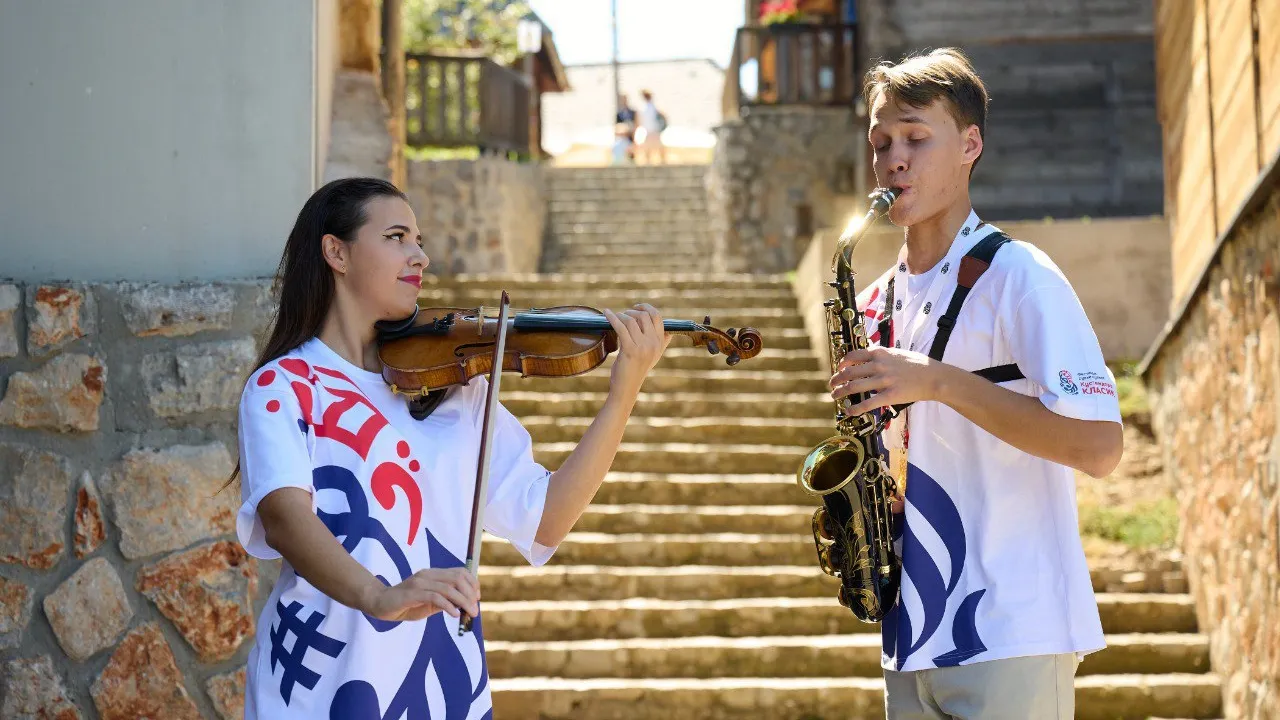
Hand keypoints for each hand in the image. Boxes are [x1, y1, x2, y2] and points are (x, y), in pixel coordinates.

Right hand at [360, 567, 479, 621]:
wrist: (379, 604)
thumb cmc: (405, 605)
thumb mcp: (429, 604)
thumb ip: (445, 602)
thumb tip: (464, 607)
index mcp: (433, 574)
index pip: (459, 572)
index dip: (472, 584)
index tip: (477, 598)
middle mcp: (428, 575)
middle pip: (457, 578)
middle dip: (470, 594)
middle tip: (475, 610)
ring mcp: (419, 583)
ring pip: (448, 588)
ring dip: (463, 601)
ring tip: (470, 614)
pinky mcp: (412, 593)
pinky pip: (435, 597)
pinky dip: (448, 606)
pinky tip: (454, 615)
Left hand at [604, 303, 671, 398]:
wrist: (627, 388)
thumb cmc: (636, 370)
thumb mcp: (654, 357)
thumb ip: (661, 344)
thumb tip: (668, 332)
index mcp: (660, 343)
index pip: (657, 316)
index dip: (646, 307)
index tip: (636, 307)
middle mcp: (654, 343)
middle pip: (644, 315)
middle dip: (631, 311)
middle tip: (623, 315)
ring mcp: (642, 346)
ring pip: (631, 319)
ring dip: (621, 315)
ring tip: (615, 317)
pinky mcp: (630, 349)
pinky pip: (620, 327)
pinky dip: (612, 317)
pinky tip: (606, 313)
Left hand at [830, 346, 943, 415]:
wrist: (934, 377)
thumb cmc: (917, 365)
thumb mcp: (897, 353)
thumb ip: (881, 355)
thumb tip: (866, 357)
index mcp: (880, 354)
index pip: (853, 356)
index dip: (842, 363)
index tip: (839, 368)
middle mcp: (879, 366)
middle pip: (849, 372)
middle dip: (837, 379)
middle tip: (831, 385)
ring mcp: (884, 381)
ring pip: (854, 387)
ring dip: (840, 392)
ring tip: (834, 396)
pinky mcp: (890, 395)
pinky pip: (868, 403)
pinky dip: (855, 408)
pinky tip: (849, 411)